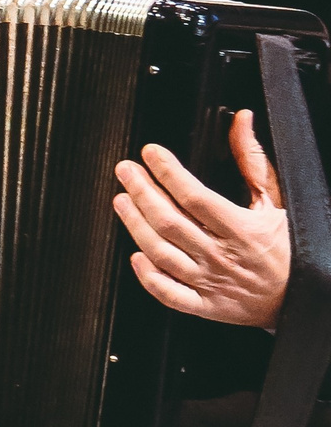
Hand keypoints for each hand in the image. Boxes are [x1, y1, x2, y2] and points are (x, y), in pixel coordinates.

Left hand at [114, 109, 289, 328]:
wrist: (304, 297)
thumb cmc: (292, 246)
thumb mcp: (276, 200)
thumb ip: (252, 160)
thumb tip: (240, 120)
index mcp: (244, 229)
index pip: (195, 197)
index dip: (168, 172)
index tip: (151, 153)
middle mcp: (224, 256)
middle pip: (170, 222)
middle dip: (142, 191)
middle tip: (125, 170)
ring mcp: (212, 282)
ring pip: (162, 253)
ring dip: (135, 225)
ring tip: (122, 200)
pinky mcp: (206, 306)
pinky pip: (169, 294)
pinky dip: (148, 277)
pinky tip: (135, 255)